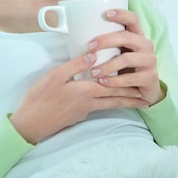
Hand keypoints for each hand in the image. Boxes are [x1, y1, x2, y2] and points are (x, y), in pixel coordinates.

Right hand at [9, 51, 149, 143]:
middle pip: (115, 99)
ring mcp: (84, 111)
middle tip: (147, 100)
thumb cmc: (40, 97)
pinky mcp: (78, 115)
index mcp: (86, 90)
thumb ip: (75, 65)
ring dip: (123, 104)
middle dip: (132, 99)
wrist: (30, 123)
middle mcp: (89, 102)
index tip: (143, 87)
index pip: (113, 88)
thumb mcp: (55, 76)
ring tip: (137, 104)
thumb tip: (94, 54)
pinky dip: (109, 104)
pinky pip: (99, 107)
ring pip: (109, 105)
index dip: (129, 88)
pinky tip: (108, 101)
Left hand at [87, 8, 164, 105]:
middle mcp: (146, 46)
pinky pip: (130, 78)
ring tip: (93, 72)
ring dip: (107, 65)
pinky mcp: (151, 78)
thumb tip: (78, 35)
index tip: (106, 14)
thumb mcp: (118, 54)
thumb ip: (107, 46)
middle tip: (89, 48)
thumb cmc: (125, 70)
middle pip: (126, 37)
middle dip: (106, 41)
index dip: (122, 15)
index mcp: (138, 36)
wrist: (142, 92)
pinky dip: (114, 81)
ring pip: (127, 59)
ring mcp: (150, 61)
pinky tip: (103, 82)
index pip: (133, 19)